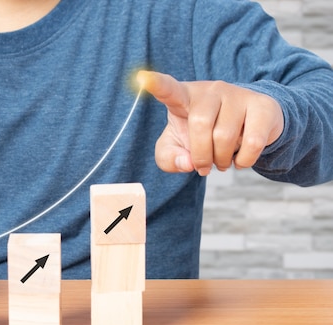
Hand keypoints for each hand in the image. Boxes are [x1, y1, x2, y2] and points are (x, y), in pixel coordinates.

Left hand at [137, 70, 283, 175]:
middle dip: (201, 155)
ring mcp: (237, 95)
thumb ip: (170, 158)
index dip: (156, 84)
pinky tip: (241, 160)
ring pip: (224, 136)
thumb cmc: (203, 136)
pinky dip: (244, 161)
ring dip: (221, 161)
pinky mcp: (262, 106)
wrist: (248, 127)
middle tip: (204, 166)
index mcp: (183, 97)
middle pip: (200, 124)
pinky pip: (252, 142)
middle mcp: (210, 90)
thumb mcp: (177, 148)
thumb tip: (187, 162)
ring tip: (222, 162)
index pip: (168, 89)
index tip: (141, 78)